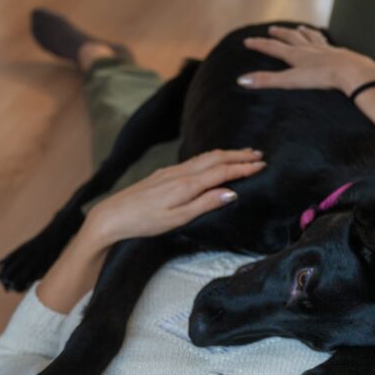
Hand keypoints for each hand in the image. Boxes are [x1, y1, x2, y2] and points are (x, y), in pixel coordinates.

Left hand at [82, 148, 265, 246]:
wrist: (112, 215)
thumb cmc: (145, 222)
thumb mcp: (178, 218)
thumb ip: (206, 204)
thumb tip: (232, 192)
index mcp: (187, 185)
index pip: (223, 172)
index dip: (243, 167)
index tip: (262, 164)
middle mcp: (181, 173)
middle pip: (215, 158)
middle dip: (239, 155)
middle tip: (259, 154)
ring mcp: (171, 171)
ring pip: (205, 157)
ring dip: (226, 154)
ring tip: (242, 153)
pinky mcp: (164, 174)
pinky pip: (194, 160)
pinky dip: (211, 157)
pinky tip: (213, 160)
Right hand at [237, 25, 374, 95]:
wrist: (352, 72)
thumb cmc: (322, 77)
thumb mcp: (291, 81)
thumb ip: (267, 81)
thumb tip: (241, 80)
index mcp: (296, 55)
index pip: (273, 48)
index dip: (259, 45)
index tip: (248, 41)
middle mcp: (309, 49)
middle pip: (291, 38)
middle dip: (280, 34)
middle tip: (272, 30)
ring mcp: (325, 50)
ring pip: (311, 37)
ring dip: (303, 33)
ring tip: (300, 28)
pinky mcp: (340, 54)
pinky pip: (329, 44)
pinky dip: (324, 40)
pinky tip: (327, 42)